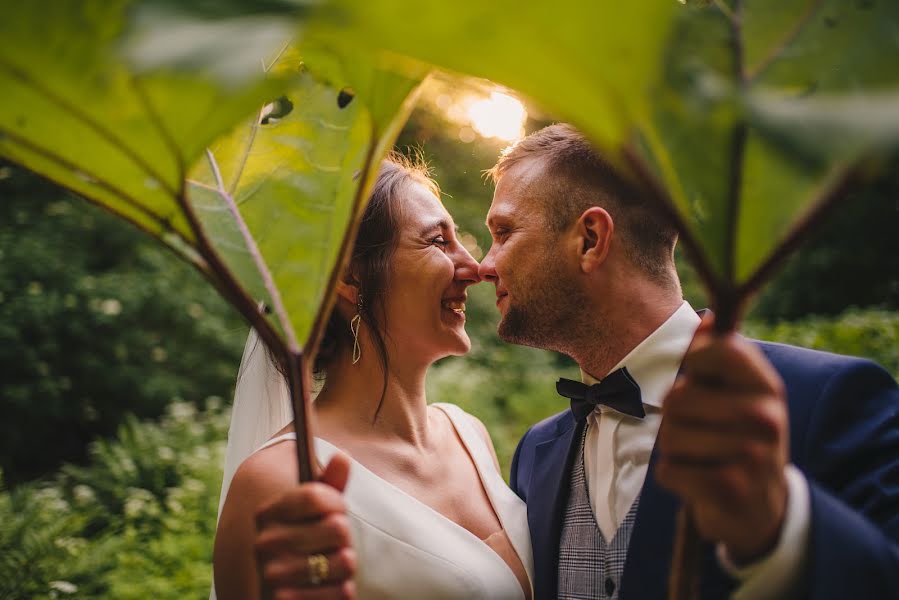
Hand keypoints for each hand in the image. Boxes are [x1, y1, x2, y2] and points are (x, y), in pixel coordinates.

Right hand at [254, 454, 356, 599]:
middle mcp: (266, 543)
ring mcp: (275, 575)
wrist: (276, 591)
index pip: (315, 495)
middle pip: (337, 527)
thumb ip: (329, 484)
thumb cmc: (303, 541)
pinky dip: (344, 589)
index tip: (338, 508)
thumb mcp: (312, 512)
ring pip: (346, 560)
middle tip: (335, 542)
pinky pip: (343, 591)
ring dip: (347, 563)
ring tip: (335, 563)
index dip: (337, 502)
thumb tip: (342, 456)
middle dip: (345, 535)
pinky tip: (332, 585)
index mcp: (267, 514)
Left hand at [656, 314, 789, 562]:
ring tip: (703, 458)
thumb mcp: (739, 395)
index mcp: (766, 386)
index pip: (718, 349)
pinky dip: (675, 478)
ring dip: (675, 450)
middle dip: (676, 417)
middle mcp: (765, 417)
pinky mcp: (730, 490)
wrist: (762, 508)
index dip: (695, 360)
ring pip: (669, 436)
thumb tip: (708, 318)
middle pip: (677, 397)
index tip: (702, 379)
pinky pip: (669, 470)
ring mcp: (752, 455)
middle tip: (702, 432)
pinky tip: (700, 481)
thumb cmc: (739, 439)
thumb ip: (718, 357)